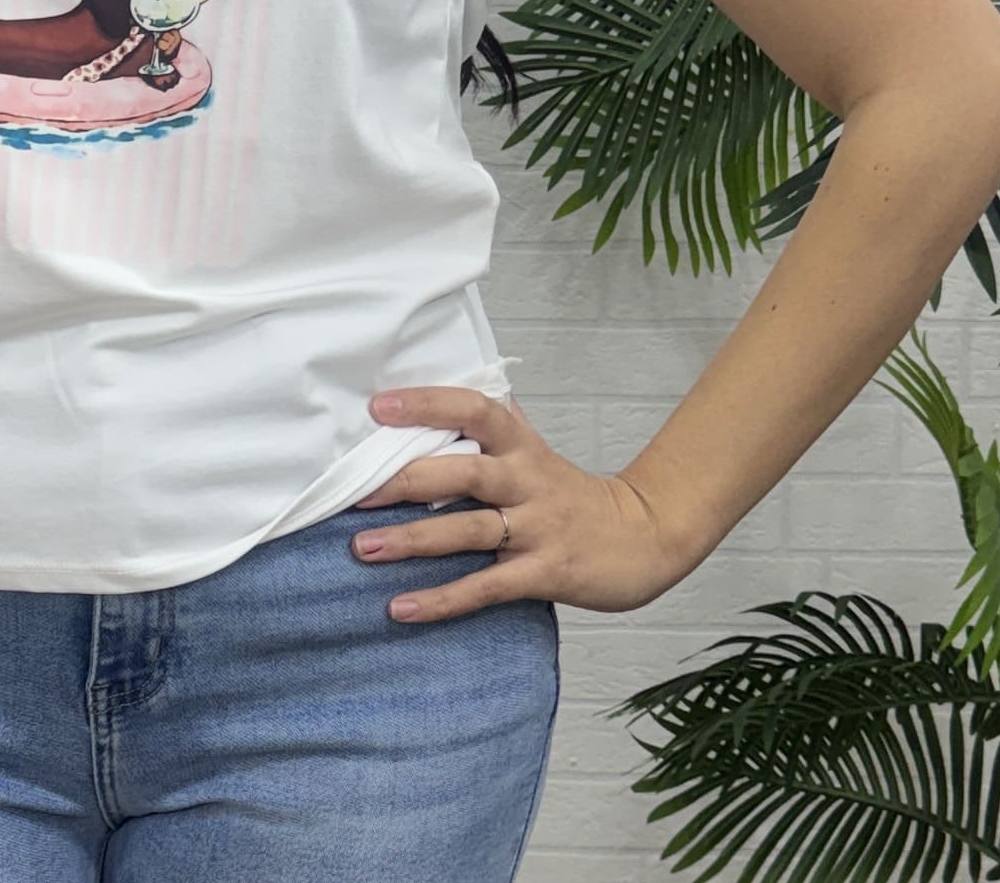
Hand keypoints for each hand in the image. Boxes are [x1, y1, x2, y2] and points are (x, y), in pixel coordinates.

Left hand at [353, 387, 697, 622]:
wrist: (642, 540)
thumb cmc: (573, 495)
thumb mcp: (536, 452)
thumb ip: (494, 427)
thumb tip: (448, 390)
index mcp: (522, 446)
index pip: (475, 409)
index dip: (428, 403)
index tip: (380, 406)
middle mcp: (527, 481)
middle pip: (465, 471)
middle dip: (407, 480)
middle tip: (356, 490)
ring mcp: (536, 529)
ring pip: (468, 530)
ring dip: (412, 540)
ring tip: (363, 548)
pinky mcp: (543, 574)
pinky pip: (486, 587)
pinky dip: (442, 599)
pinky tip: (401, 608)